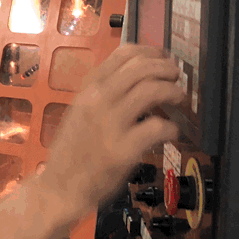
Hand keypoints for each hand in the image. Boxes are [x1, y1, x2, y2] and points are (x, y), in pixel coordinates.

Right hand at [39, 45, 184, 211]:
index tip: (163, 58)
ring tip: (179, 98)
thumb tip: (140, 79)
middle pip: (141, 67)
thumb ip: (104, 94)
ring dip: (173, 91)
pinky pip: (157, 127)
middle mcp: (97, 101)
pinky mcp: (123, 150)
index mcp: (87, 90)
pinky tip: (171, 133)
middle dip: (166, 68)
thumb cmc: (72, 151)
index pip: (123, 54)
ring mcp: (110, 125)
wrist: (59, 187)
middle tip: (176, 77)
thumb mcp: (80, 112)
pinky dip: (171, 128)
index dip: (150, 52)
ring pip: (151, 90)